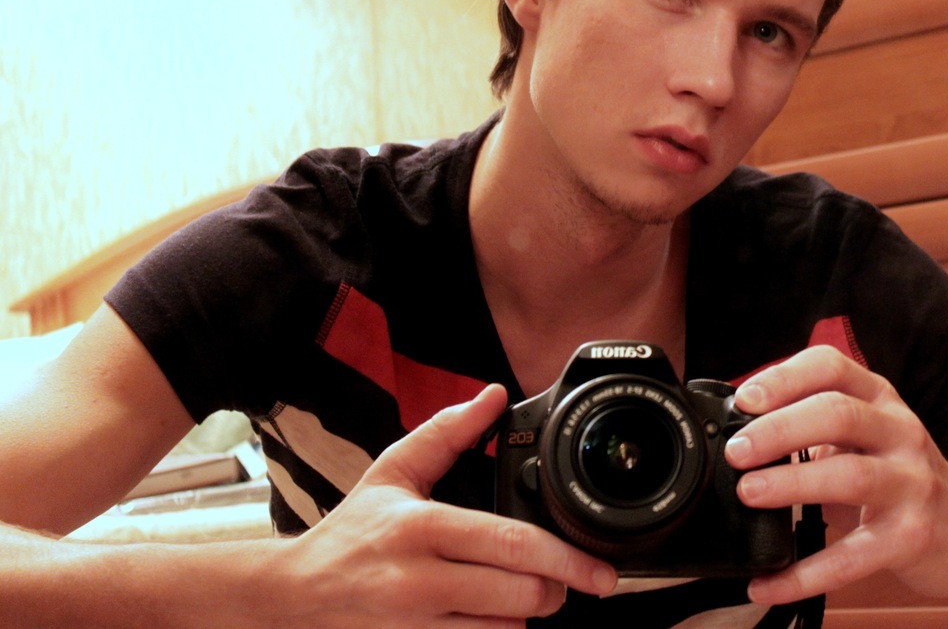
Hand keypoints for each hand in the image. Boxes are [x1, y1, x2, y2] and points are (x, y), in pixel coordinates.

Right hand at [274, 384, 616, 626]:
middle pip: (520, 594)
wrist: (294, 596)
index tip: (599, 570)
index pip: (511, 544)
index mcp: (422, 527)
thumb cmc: (352, 533)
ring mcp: (416, 626)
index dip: (565, 559)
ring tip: (517, 589)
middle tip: (562, 577)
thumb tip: (493, 396)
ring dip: (525, 612)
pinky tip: (488, 612)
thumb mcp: (393, 472)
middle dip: (555, 587)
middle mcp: (419, 581)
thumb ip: (448, 432)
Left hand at [724, 346, 947, 606]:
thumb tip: (736, 431)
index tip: (744, 398)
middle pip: (838, 414)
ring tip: (749, 493)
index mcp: (878, 398)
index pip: (831, 367)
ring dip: (792, 484)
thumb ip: (813, 424)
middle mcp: (899, 432)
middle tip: (736, 451)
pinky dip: (805, 573)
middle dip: (780, 429)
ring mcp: (911, 483)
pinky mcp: (911, 537)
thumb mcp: (865, 433)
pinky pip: (852, 556)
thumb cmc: (900, 475)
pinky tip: (768, 582)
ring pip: (850, 475)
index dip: (784, 377)